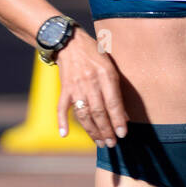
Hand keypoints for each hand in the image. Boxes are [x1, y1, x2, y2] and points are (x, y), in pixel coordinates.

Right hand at [56, 28, 128, 145]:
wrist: (69, 42)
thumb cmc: (95, 55)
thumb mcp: (111, 68)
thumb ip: (117, 90)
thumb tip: (124, 116)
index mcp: (105, 74)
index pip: (113, 102)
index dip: (118, 120)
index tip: (123, 134)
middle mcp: (90, 82)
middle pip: (99, 112)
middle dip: (106, 130)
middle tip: (112, 144)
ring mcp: (75, 86)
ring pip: (83, 114)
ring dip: (91, 131)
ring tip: (100, 142)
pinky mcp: (64, 89)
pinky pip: (61, 108)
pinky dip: (61, 121)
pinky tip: (64, 134)